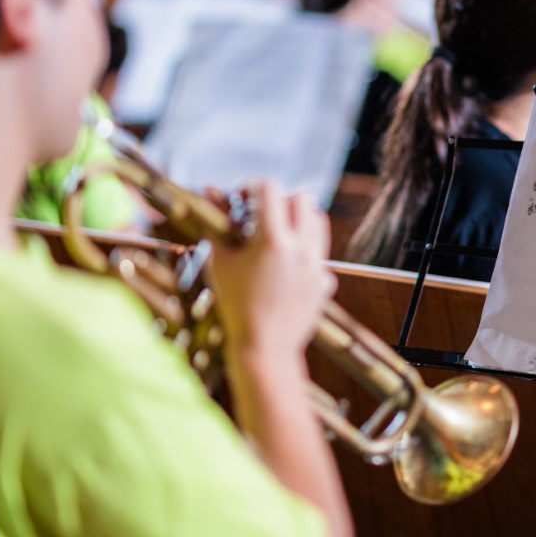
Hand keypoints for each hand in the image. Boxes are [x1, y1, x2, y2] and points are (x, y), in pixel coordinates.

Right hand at [205, 181, 335, 359]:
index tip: (243, 197)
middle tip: (262, 215)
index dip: (254, 186)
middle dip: (281, 200)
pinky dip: (303, 253)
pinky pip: (318, 254)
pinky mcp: (326, 282)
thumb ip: (217, 225)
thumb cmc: (235, 306)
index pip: (271, 188)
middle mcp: (302, 248)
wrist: (264, 350)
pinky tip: (284, 270)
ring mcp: (318, 265)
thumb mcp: (220, 264)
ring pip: (318, 222)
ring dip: (299, 220)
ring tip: (277, 236)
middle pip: (303, 198)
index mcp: (274, 240)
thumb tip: (209, 192)